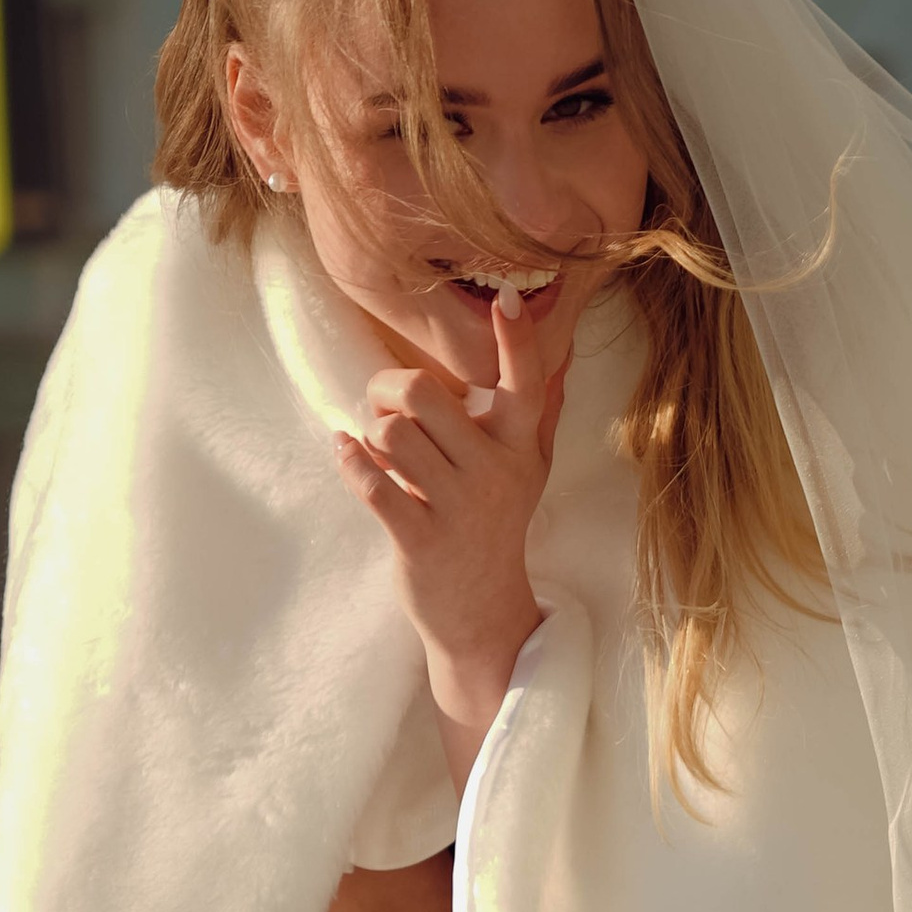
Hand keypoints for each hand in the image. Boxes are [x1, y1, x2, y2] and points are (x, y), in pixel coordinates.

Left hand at [333, 282, 564, 764]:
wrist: (483, 612)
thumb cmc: (498, 525)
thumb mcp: (529, 469)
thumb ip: (541, 412)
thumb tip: (564, 354)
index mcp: (521, 448)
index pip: (524, 384)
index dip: (517, 340)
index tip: (507, 299)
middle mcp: (496, 473)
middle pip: (421, 394)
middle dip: (387, 391)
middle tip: (386, 410)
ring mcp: (459, 509)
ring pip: (390, 434)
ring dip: (370, 433)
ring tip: (377, 448)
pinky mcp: (421, 540)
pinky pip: (369, 482)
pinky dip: (348, 461)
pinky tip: (347, 455)